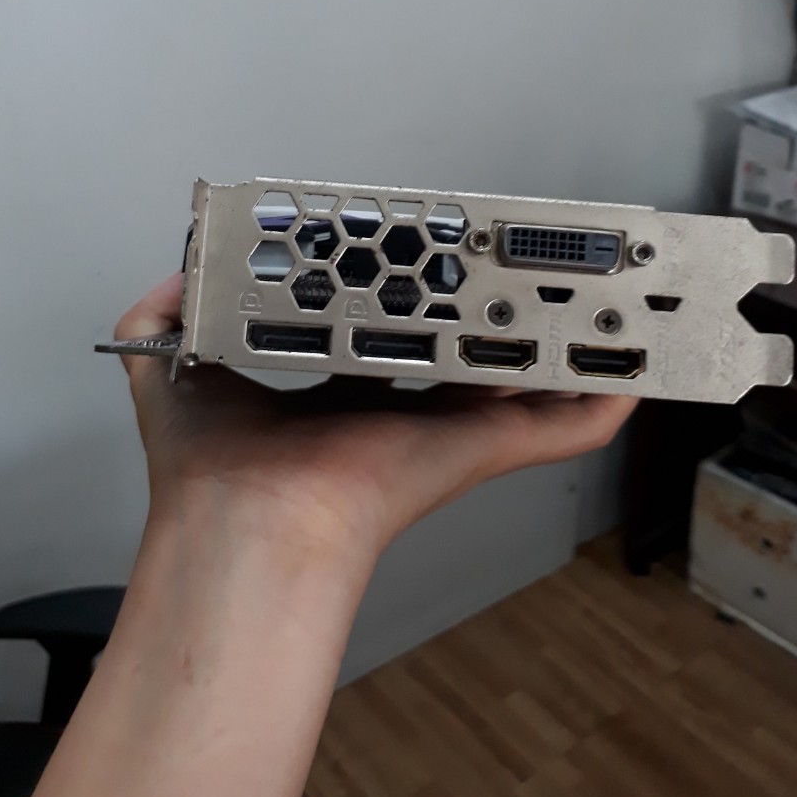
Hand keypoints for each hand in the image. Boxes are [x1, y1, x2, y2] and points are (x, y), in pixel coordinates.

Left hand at [116, 273, 636, 557]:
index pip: (392, 341)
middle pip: (464, 359)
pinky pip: (555, 433)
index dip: (415, 303)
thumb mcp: (177, 369)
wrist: (248, 528)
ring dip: (558, 358)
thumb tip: (176, 274)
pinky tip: (630, 385)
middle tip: (528, 279)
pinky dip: (595, 413)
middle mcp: (398, 408)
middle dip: (495, 322)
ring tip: (598, 316)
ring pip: (518, 389)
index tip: (436, 268)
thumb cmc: (213, 469)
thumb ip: (167, 314)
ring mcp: (445, 430)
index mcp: (340, 391)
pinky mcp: (480, 449)